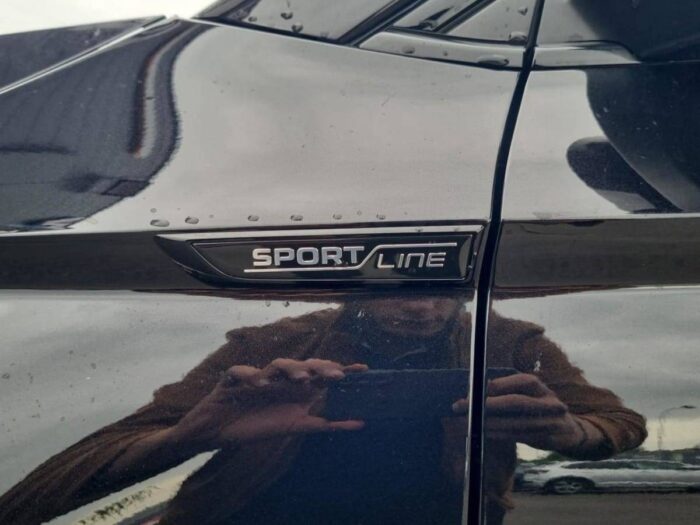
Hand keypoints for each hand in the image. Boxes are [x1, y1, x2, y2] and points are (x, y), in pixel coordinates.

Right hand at [165, 358, 367, 450]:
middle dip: (321, 368)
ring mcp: (257, 378)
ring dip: (291, 369)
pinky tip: (260, 385)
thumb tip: (361, 423)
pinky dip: (251, 376)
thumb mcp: (295, 428)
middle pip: (303, 366)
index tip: (363, 369)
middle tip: (337, 376)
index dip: (340, 370)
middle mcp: (279, 380)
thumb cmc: (256, 426)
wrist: (216, 433)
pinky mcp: (233, 380)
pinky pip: (242, 372)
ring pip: (277, 364)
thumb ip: (326, 424)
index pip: (320, 374)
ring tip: (301, 379)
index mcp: (294, 390)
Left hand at [452, 374, 602, 452]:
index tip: (477, 389)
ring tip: (468, 422)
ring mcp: (550, 422)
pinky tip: (483, 432)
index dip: (500, 384)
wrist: (569, 430)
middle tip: (464, 406)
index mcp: (542, 388)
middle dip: (488, 405)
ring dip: (488, 423)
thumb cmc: (538, 407)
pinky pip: (518, 436)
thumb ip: (507, 390)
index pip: (523, 381)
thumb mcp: (528, 394)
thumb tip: (477, 387)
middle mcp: (549, 403)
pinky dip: (498, 434)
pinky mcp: (547, 439)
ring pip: (515, 423)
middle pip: (517, 402)